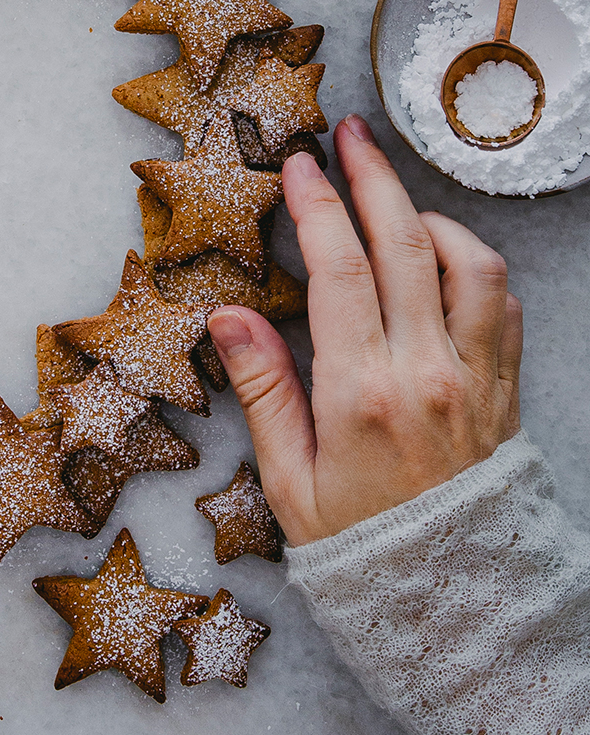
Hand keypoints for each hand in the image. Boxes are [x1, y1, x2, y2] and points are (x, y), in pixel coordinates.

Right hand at [205, 115, 521, 547]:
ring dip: (430, 217)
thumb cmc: (358, 545)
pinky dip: (472, 264)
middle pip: (405, 243)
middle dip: (373, 177)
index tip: (297, 166)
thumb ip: (264, 390)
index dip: (317, 205)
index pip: (340, 269)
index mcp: (362, 394)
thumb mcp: (288, 480)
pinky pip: (502, 301)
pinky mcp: (506, 388)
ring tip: (394, 201)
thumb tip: (229, 317)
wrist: (451, 598)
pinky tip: (440, 259)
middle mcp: (427, 374)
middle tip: (348, 136)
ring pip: (469, 261)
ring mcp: (476, 377)